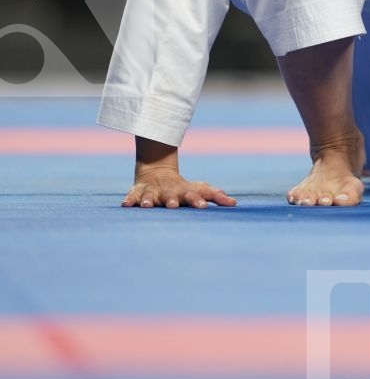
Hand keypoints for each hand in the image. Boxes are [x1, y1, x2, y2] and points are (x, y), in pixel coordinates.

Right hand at [122, 164, 236, 208]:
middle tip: (173, 206)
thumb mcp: (199, 189)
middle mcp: (168, 192)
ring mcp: (153, 192)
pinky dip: (129, 200)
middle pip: (170, 196)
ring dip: (148, 200)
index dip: (198, 201)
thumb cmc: (183, 188)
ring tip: (147, 206)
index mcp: (184, 192)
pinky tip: (126, 205)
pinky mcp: (138, 193)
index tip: (203, 207)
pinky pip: (132, 196)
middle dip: (172, 201)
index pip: (193, 196)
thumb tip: (234, 203)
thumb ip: (215, 196)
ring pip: (149, 196)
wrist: (157, 172)